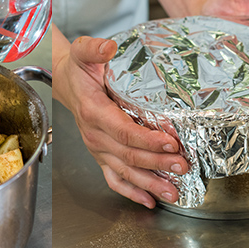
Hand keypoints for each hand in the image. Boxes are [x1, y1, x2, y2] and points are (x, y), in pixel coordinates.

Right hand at [53, 29, 188, 208]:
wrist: (65, 83)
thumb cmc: (78, 70)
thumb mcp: (82, 52)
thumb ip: (94, 48)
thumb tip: (108, 47)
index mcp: (94, 112)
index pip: (123, 131)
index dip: (147, 140)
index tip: (171, 142)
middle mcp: (95, 135)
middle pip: (129, 155)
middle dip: (157, 163)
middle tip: (183, 166)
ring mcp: (98, 148)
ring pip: (124, 172)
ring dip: (149, 183)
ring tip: (173, 191)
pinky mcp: (101, 155)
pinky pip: (114, 179)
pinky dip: (131, 192)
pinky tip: (149, 200)